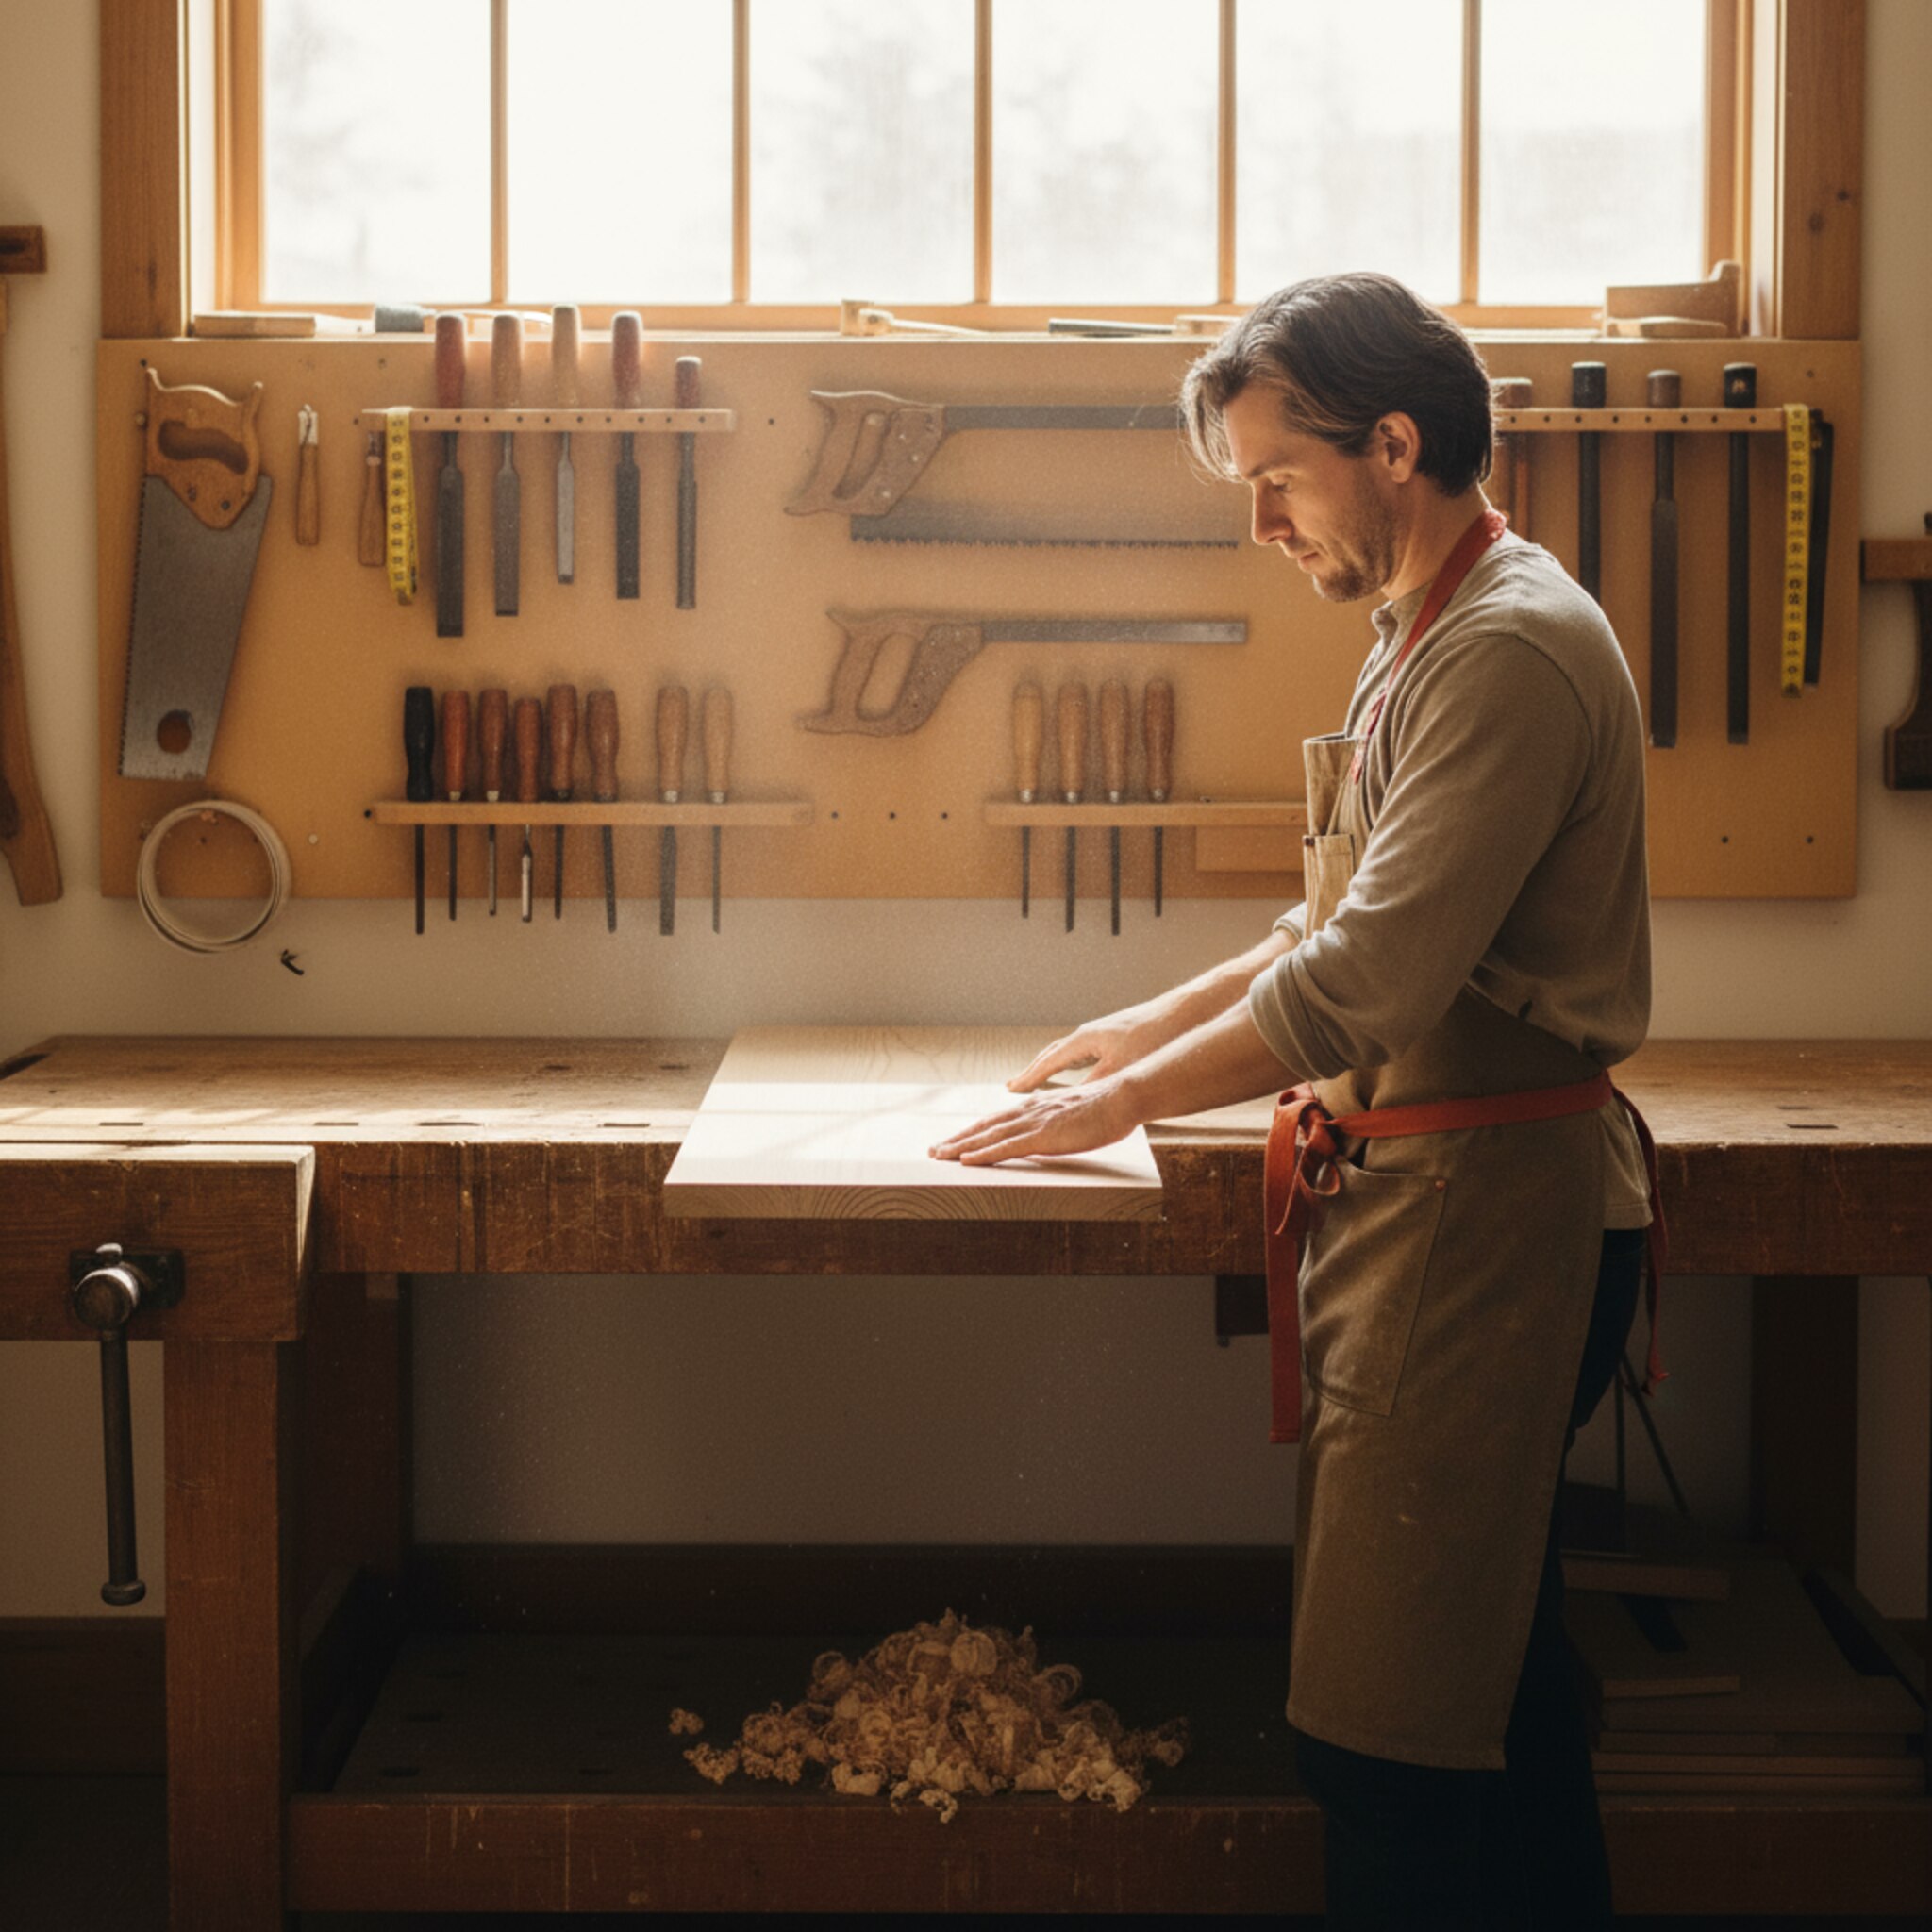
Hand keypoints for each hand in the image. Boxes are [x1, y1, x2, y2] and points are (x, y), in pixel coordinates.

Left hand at [929, 1074, 1137, 1166]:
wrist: (1123, 1097)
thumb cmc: (1107, 1108)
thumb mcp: (1075, 1116)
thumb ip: (1057, 1124)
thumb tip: (1049, 1135)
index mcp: (1037, 1108)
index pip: (997, 1121)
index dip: (974, 1131)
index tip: (956, 1140)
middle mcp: (1029, 1112)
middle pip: (985, 1127)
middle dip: (958, 1139)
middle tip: (934, 1150)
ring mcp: (1035, 1123)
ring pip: (988, 1136)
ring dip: (961, 1146)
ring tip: (939, 1155)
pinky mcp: (1043, 1135)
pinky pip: (1006, 1148)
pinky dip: (983, 1154)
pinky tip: (966, 1160)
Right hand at [1005, 1005, 1172, 1093]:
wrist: (1182, 1014)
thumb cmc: (1152, 1039)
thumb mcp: (1120, 1068)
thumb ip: (1094, 1086)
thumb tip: (1070, 1104)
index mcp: (1084, 1040)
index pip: (1048, 1062)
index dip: (1029, 1078)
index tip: (1011, 1090)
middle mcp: (1088, 1034)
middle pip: (1052, 1054)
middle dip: (1033, 1071)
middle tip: (1015, 1086)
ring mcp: (1101, 1035)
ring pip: (1067, 1054)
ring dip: (1050, 1067)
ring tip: (1037, 1078)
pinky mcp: (1115, 1038)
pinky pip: (1082, 1054)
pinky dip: (1070, 1065)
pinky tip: (1076, 1071)